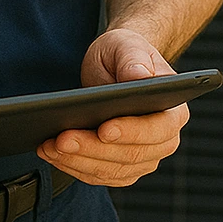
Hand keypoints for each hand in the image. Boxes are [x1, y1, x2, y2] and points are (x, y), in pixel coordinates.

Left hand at [36, 27, 187, 187]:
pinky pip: (98, 175)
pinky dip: (73, 167)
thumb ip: (134, 59)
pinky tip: (52, 154)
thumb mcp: (127, 46)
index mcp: (173, 112)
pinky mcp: (120, 168)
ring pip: (111, 170)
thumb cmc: (125, 54)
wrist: (116, 67)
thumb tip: (139, 77)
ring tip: (49, 146)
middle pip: (130, 155)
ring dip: (77, 161)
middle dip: (92, 148)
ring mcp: (143, 159)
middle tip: (62, 138)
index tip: (104, 129)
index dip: (131, 132)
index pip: (157, 129)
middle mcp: (163, 142)